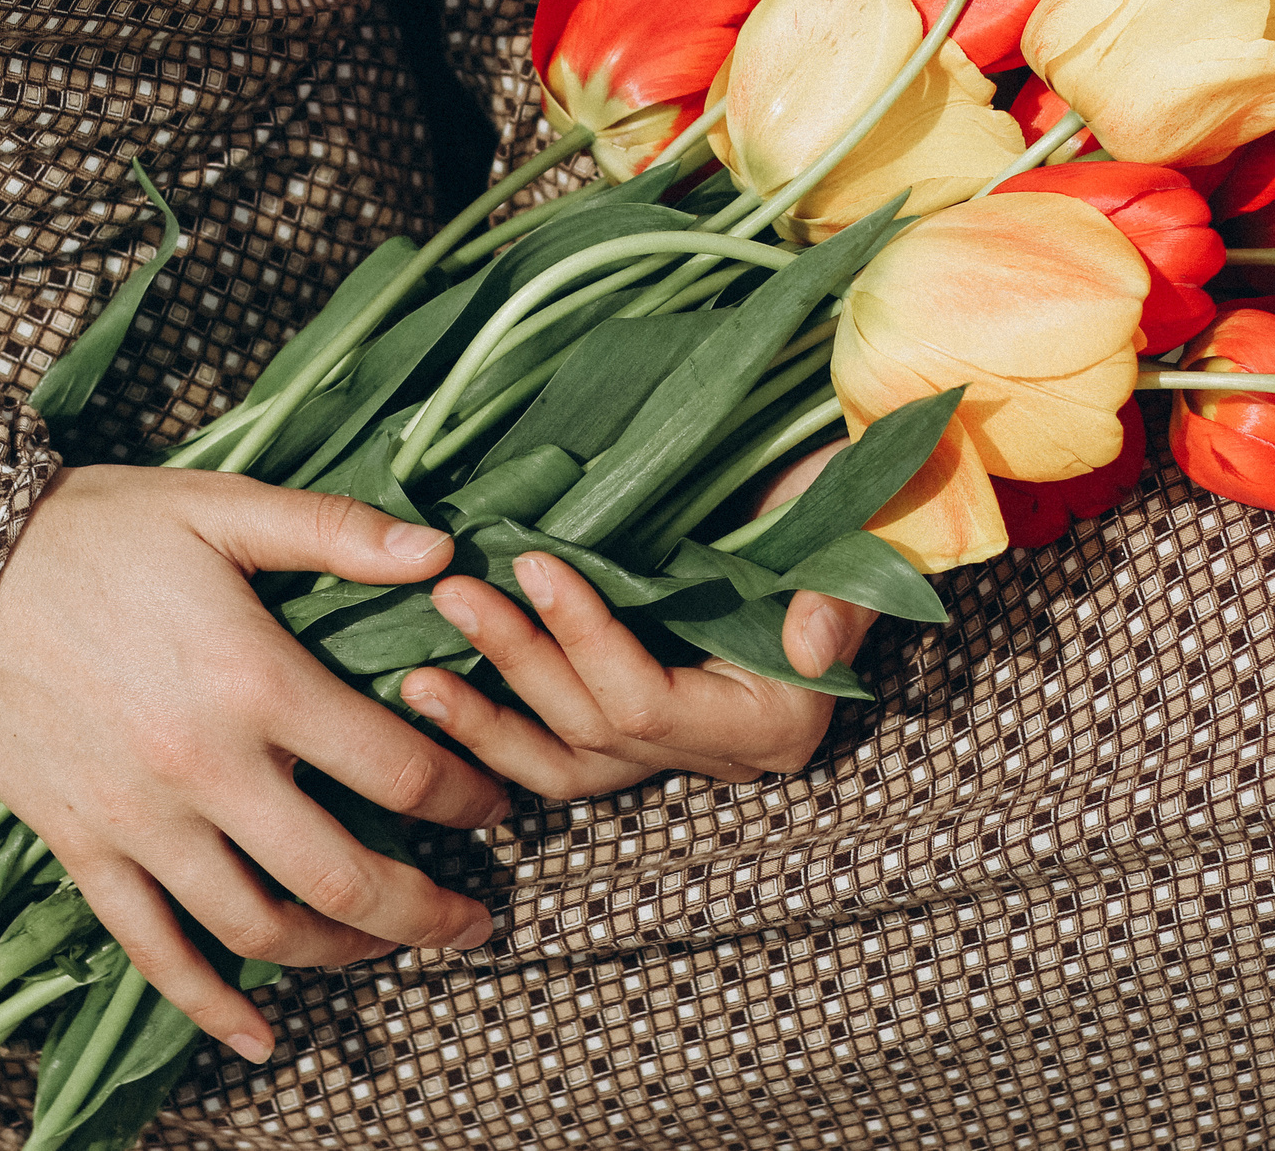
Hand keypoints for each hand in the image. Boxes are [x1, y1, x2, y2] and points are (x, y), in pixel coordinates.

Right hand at [0, 465, 508, 1060]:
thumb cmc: (94, 531)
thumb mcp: (220, 506)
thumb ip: (335, 531)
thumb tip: (442, 549)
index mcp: (255, 681)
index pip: (397, 770)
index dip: (465, 798)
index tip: (495, 807)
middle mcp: (205, 769)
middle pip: (343, 877)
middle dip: (427, 910)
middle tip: (476, 920)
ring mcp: (140, 821)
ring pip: (257, 927)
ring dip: (340, 953)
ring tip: (389, 947)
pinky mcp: (83, 848)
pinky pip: (152, 949)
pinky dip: (208, 1005)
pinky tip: (259, 1035)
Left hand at [398, 552, 877, 797]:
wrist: (850, 515)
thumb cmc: (856, 511)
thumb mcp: (860, 532)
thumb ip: (842, 592)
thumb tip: (807, 643)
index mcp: (775, 721)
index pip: (651, 700)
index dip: (587, 639)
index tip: (534, 564)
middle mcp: (724, 755)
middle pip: (594, 728)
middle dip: (518, 662)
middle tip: (451, 590)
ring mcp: (677, 751)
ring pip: (565, 763)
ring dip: (485, 720)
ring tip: (414, 675)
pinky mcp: (639, 734)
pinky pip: (557, 757)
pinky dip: (495, 732)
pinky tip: (433, 697)